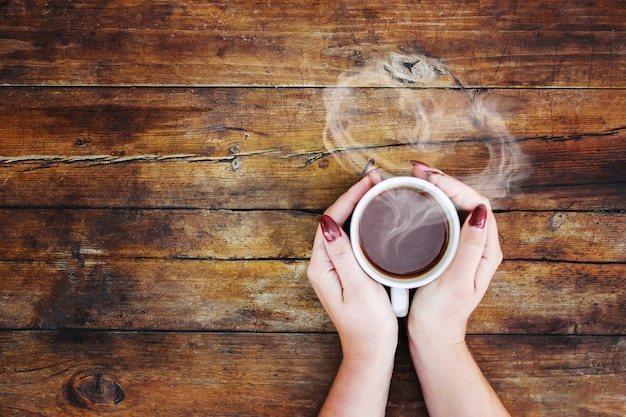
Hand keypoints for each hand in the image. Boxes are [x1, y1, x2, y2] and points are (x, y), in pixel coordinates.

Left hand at [307, 170, 397, 359]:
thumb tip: (327, 222)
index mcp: (321, 266)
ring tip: (378, 191)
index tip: (369, 182)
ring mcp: (334, 267)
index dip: (349, 197)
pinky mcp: (346, 271)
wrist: (370, 351)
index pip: (331, 220)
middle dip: (354, 197)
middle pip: (335, 220)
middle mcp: (323, 264)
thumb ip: (343, 255)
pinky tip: (377, 217)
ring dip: (359, 207)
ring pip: (344, 227)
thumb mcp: (357, 288)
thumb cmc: (367, 324)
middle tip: (376, 180)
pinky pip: (351, 238)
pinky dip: (363, 223)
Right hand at [408, 161, 502, 345]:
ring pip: (453, 206)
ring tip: (415, 177)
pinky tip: (415, 197)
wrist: (432, 335)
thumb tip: (479, 211)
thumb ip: (470, 247)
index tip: (430, 179)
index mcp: (487, 250)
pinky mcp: (447, 249)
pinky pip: (442, 217)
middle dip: (443, 181)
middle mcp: (478, 244)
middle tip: (418, 170)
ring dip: (436, 188)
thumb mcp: (457, 281)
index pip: (476, 204)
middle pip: (466, 199)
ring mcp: (463, 246)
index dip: (454, 185)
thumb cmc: (443, 312)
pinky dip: (429, 202)